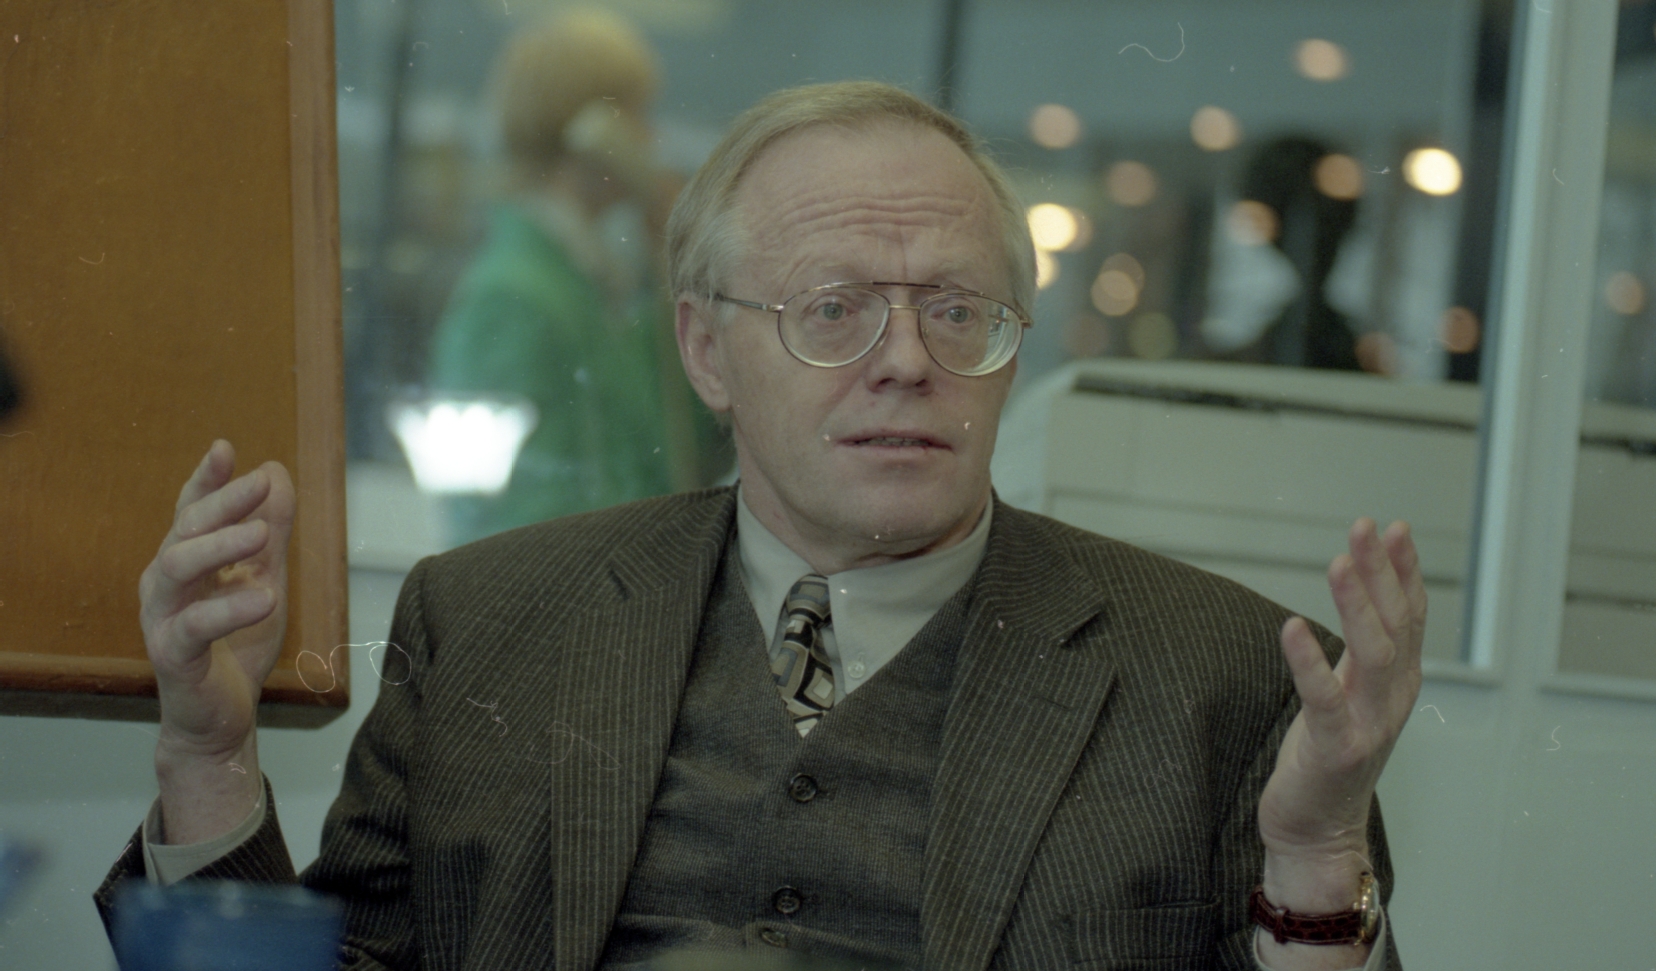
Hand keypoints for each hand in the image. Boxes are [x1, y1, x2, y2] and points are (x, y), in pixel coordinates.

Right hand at [139, 440, 293, 841]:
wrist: (222, 718)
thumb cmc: (237, 646)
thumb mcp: (266, 579)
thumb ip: (272, 530)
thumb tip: (277, 472)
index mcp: (186, 561)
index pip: (192, 510)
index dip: (207, 479)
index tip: (226, 448)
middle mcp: (165, 583)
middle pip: (185, 529)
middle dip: (223, 502)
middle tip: (261, 484)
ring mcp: (162, 618)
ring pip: (176, 568)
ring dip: (218, 546)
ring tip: (261, 535)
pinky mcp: (171, 656)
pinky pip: (191, 627)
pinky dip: (227, 609)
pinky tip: (263, 598)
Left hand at [1257, 518, 1424, 905]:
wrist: (1319, 831)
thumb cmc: (1328, 759)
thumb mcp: (1352, 694)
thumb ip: (1360, 652)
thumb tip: (1359, 594)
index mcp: (1398, 684)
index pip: (1410, 616)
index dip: (1404, 571)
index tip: (1393, 528)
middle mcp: (1392, 699)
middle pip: (1396, 624)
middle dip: (1382, 572)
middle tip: (1365, 527)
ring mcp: (1369, 724)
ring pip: (1373, 654)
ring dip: (1357, 606)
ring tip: (1338, 563)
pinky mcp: (1337, 748)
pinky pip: (1325, 698)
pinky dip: (1309, 661)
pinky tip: (1292, 628)